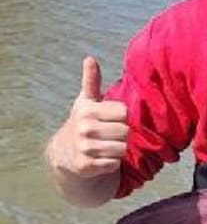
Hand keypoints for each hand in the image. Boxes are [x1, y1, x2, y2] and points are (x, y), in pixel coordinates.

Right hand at [49, 56, 127, 179]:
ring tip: (106, 146)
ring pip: (122, 149)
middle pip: (125, 131)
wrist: (65, 154)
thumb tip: (89, 58)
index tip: (110, 119)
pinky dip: (111, 163)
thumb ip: (91, 81)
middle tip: (109, 135)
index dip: (121, 117)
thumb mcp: (86, 102)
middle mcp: (84, 128)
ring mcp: (84, 148)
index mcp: (87, 110)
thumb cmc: (84, 123)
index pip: (124, 112)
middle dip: (122, 134)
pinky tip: (101, 159)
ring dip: (118, 150)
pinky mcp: (85, 166)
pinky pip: (114, 164)